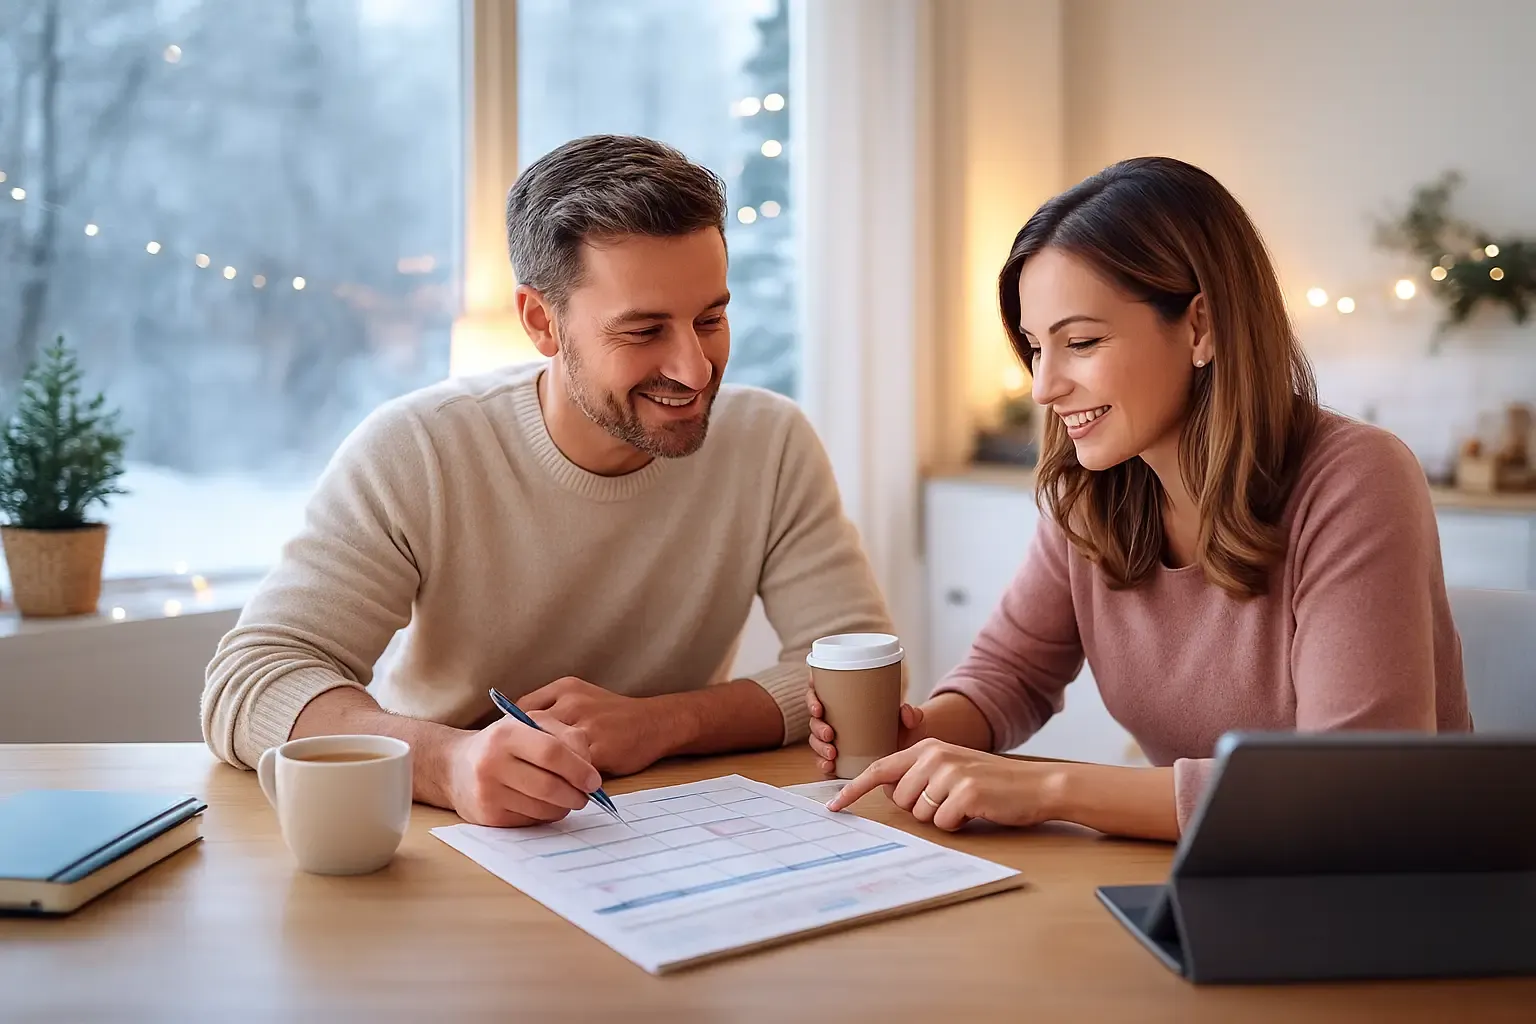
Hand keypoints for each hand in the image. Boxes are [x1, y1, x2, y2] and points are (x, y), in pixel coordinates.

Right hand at [446, 711, 601, 827]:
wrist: (455, 766)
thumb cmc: (503, 744)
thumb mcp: (530, 725)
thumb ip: (564, 736)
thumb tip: (590, 768)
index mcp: (506, 733)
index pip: (552, 752)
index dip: (578, 769)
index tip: (594, 780)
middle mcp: (492, 762)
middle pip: (549, 785)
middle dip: (575, 794)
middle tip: (586, 795)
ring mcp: (487, 791)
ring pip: (542, 808)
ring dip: (563, 807)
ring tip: (566, 798)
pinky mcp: (487, 816)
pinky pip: (530, 821)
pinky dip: (545, 815)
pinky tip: (543, 804)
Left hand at [519, 676, 672, 776]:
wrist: (657, 722)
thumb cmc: (616, 714)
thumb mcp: (583, 697)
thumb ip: (555, 709)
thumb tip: (519, 734)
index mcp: (565, 688)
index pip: (522, 708)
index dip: (512, 731)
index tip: (509, 748)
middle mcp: (573, 702)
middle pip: (531, 730)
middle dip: (521, 751)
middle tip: (514, 769)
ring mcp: (586, 725)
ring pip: (549, 751)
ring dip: (541, 768)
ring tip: (534, 781)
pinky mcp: (600, 749)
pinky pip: (571, 768)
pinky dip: (562, 779)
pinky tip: (558, 787)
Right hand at [806, 679, 925, 776]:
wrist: (907, 747)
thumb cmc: (902, 726)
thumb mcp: (908, 718)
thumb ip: (911, 713)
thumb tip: (907, 713)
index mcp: (846, 700)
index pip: (819, 690)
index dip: (812, 697)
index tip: (818, 707)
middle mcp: (837, 717)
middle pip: (815, 718)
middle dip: (817, 728)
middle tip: (830, 734)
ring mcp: (836, 738)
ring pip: (816, 739)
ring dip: (819, 746)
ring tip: (832, 754)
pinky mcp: (838, 757)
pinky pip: (822, 759)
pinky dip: (822, 763)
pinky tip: (828, 766)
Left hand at [825, 738, 1061, 830]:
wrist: (1037, 785)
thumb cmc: (993, 783)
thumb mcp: (953, 767)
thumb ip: (921, 774)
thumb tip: (892, 792)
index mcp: (927, 747)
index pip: (880, 769)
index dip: (854, 789)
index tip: (834, 806)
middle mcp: (934, 755)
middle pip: (901, 800)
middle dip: (922, 809)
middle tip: (952, 800)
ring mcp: (949, 772)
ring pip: (921, 814)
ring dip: (942, 817)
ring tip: (967, 803)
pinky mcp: (965, 793)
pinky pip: (944, 824)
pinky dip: (959, 825)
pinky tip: (977, 811)